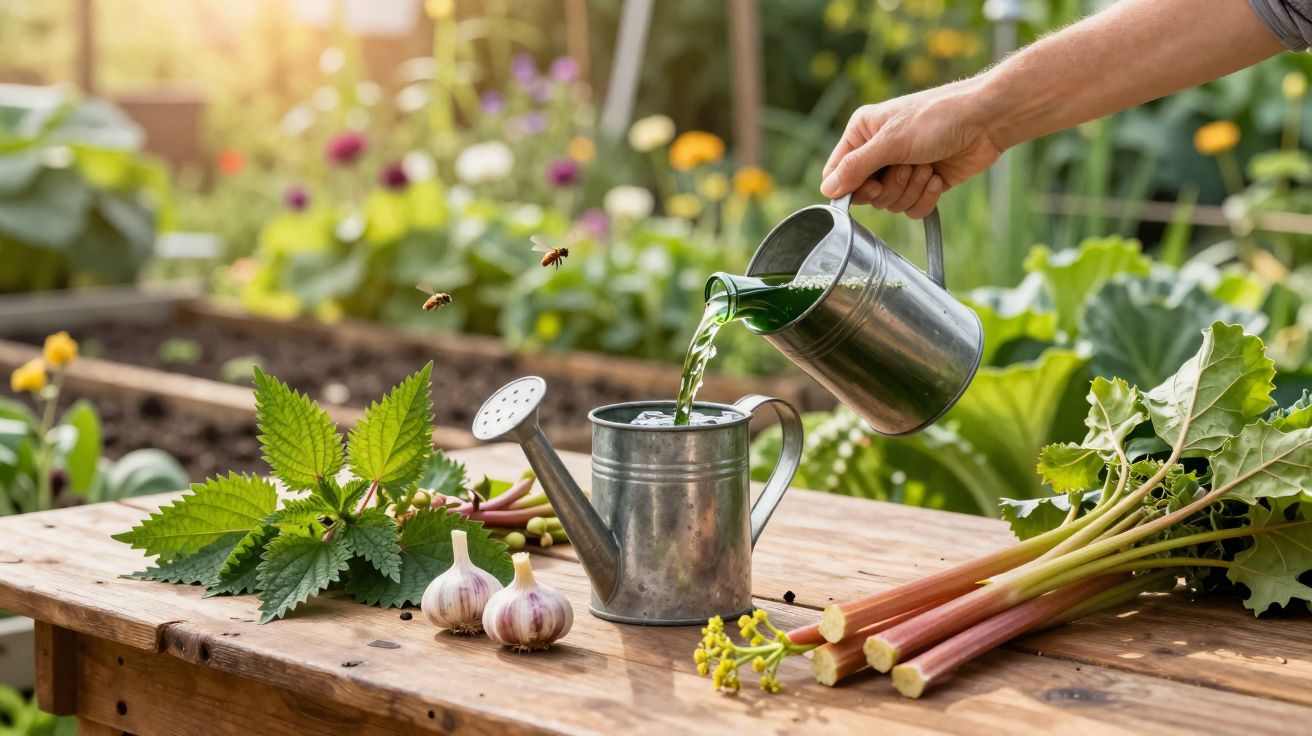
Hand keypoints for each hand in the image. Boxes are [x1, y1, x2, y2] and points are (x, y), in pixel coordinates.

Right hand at [820, 78, 1005, 218]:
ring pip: (891, 204)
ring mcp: (902, 169)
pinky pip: (913, 209)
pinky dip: (926, 198)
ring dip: (912, 190)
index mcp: (862, 134)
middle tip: (907, 167)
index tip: (871, 184)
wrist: (987, 120)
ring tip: (928, 166)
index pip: (836, 174)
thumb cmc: (938, 118)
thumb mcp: (891, 142)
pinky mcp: (923, 184)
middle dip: (890, 187)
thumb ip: (855, 167)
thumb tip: (827, 189)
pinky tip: (938, 177)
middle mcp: (879, 152)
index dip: (850, 188)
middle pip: (866, 195)